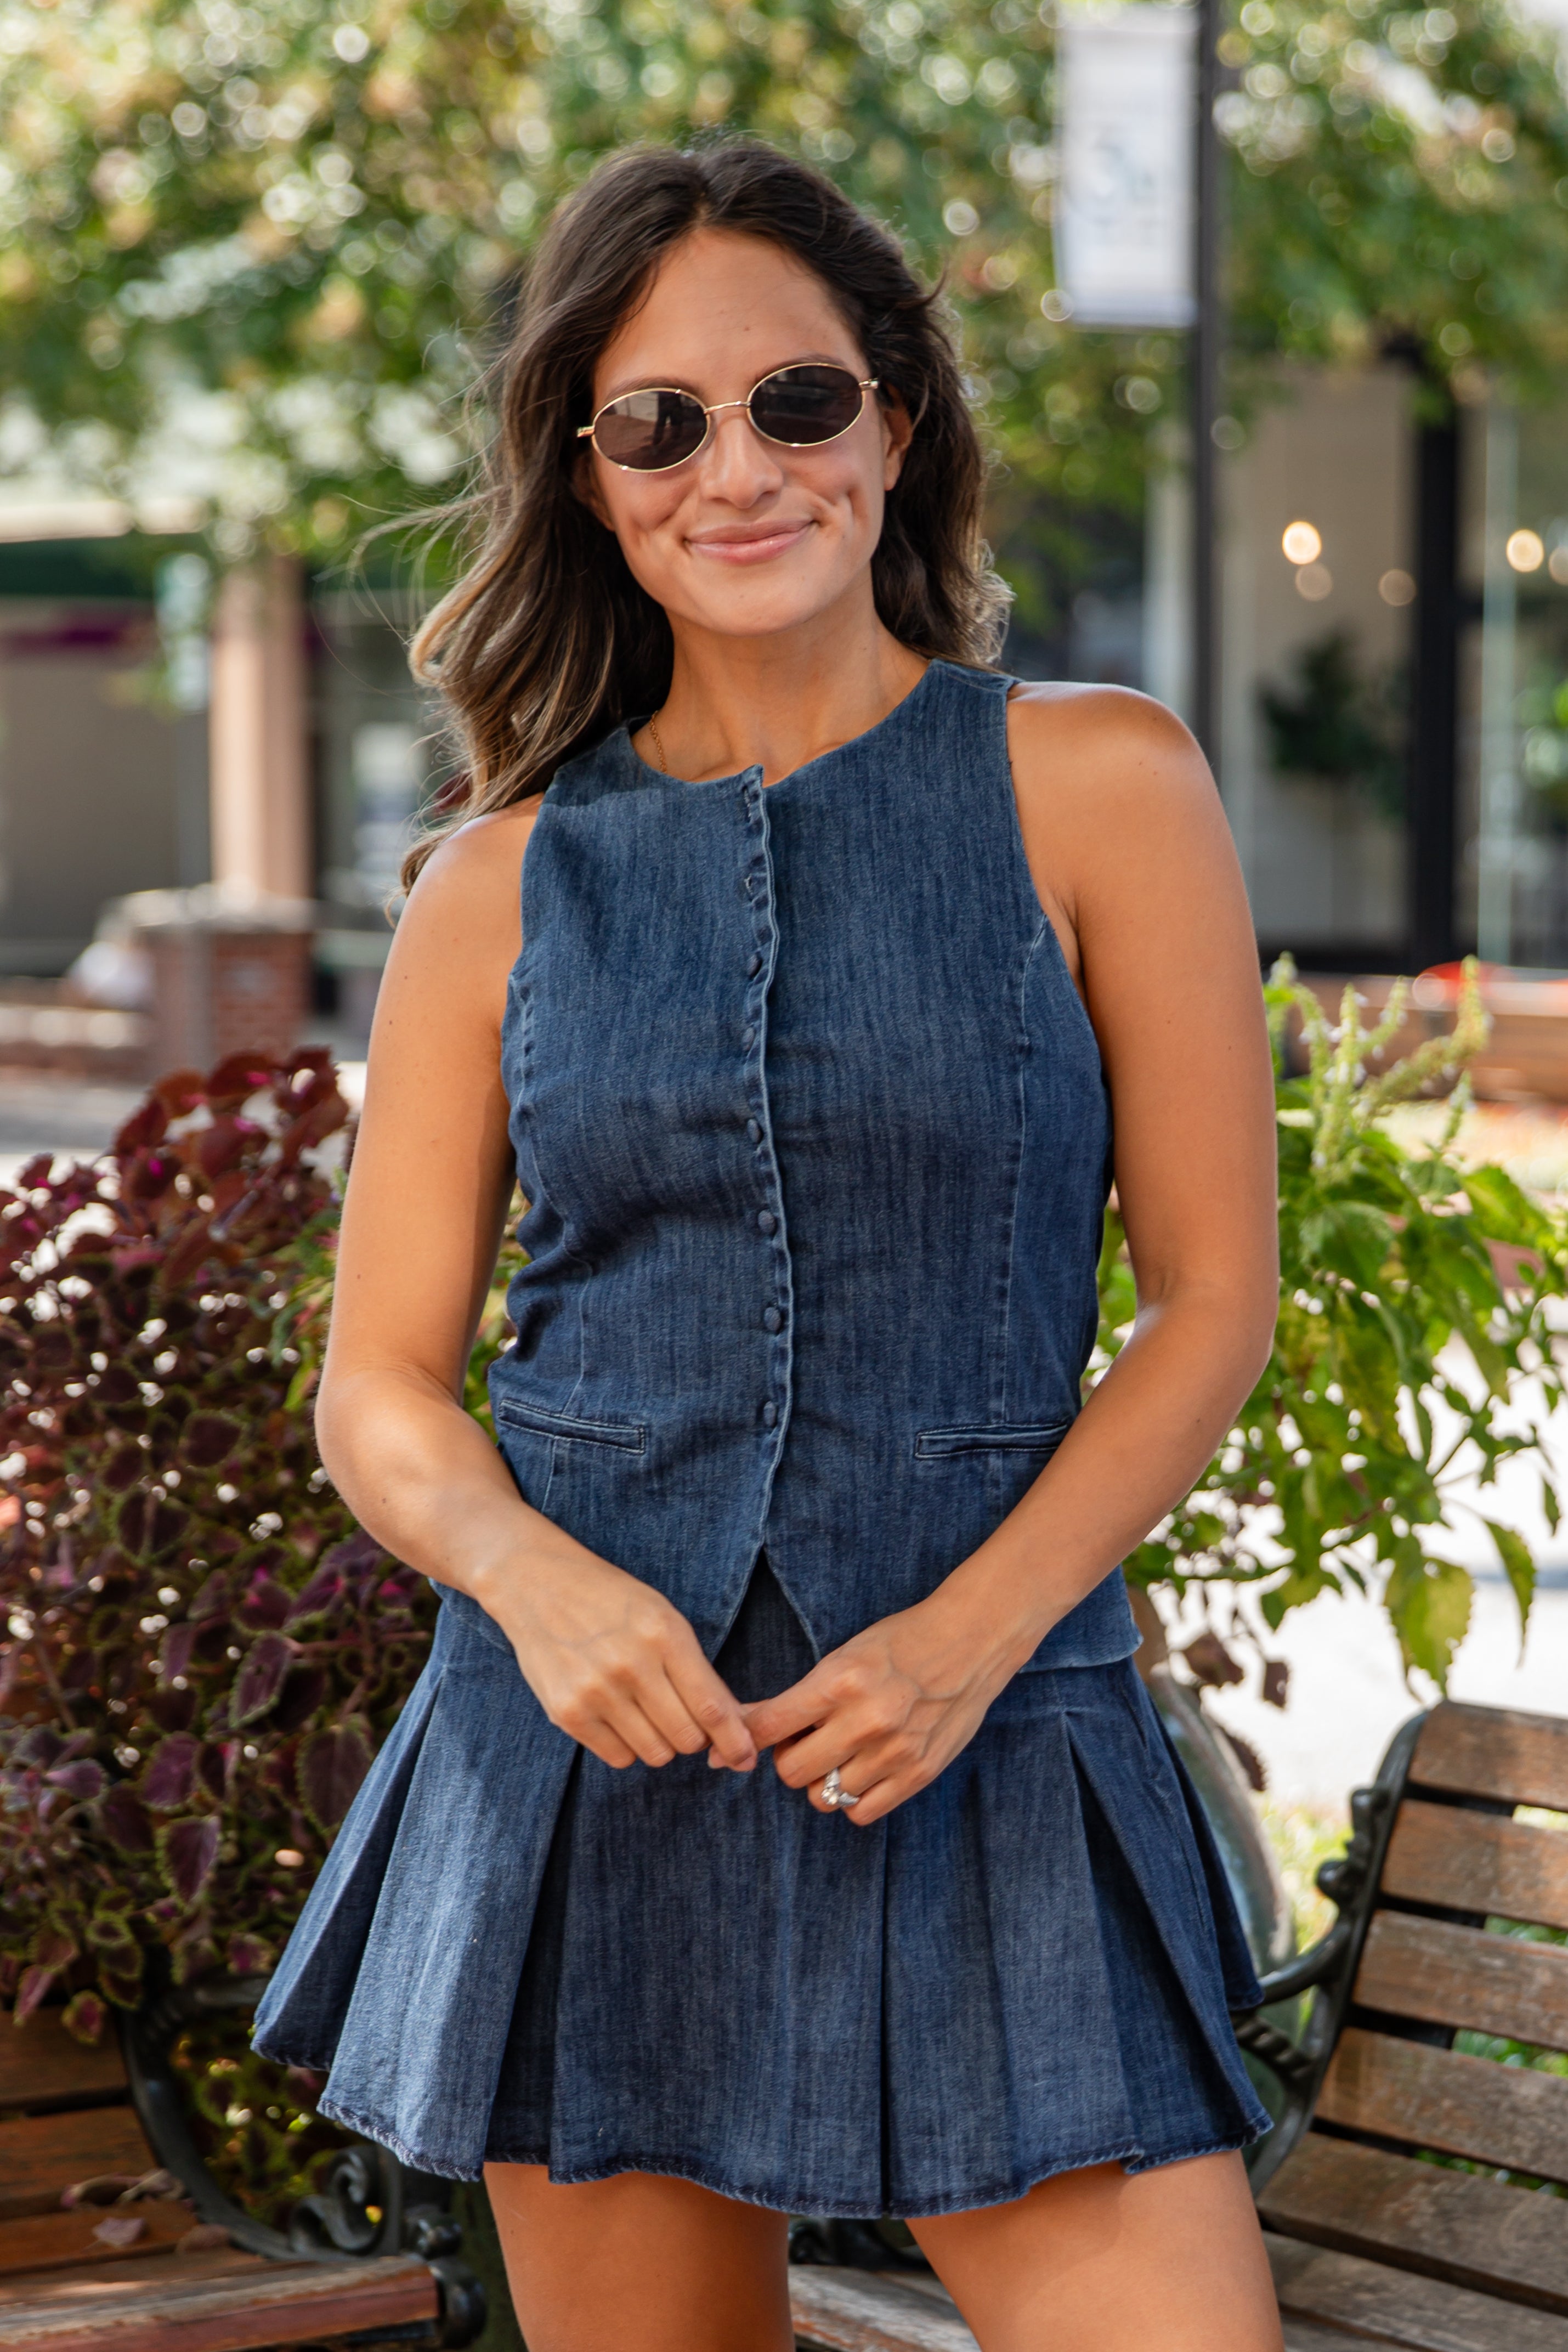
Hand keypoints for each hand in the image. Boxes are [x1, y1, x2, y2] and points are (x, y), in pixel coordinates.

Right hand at [483, 1544, 756, 1775]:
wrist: (537, 1584)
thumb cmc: (612, 1601)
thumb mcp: (663, 1617)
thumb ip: (696, 1669)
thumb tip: (735, 1726)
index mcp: (664, 1634)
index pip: (711, 1707)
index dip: (735, 1740)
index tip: (746, 1759)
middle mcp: (631, 1665)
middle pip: (687, 1738)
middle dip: (695, 1737)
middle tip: (682, 1716)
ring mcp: (596, 1691)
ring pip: (655, 1753)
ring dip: (661, 1743)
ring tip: (645, 1711)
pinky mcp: (567, 1713)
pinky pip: (619, 1758)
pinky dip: (627, 1746)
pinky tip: (617, 1714)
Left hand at [739, 1593, 1017, 1825]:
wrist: (971, 1641)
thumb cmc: (900, 1643)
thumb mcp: (844, 1657)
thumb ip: (798, 1698)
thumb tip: (740, 1725)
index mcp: (840, 1681)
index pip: (769, 1725)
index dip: (742, 1739)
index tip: (731, 1746)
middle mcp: (865, 1720)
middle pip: (791, 1772)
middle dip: (789, 1759)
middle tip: (805, 1741)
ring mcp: (894, 1752)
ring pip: (824, 1798)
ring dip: (822, 1780)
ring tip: (840, 1754)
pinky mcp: (919, 1773)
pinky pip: (861, 1813)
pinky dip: (853, 1798)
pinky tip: (862, 1771)